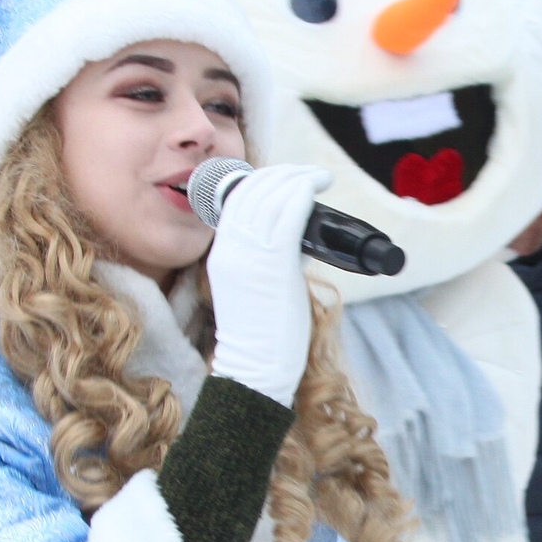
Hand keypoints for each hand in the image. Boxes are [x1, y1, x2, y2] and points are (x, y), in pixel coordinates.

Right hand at [204, 164, 329, 404]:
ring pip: (271, 197)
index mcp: (222, 253)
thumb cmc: (263, 336)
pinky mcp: (273, 264)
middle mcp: (231, 248)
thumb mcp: (254, 287)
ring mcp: (249, 256)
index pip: (238, 200)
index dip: (264, 180)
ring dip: (298, 178)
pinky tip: (317, 185)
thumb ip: (267, 260)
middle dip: (283, 174)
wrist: (255, 368)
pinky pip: (287, 215)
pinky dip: (303, 192)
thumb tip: (298, 239)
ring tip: (318, 176)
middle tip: (308, 173)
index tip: (288, 178)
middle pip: (253, 192)